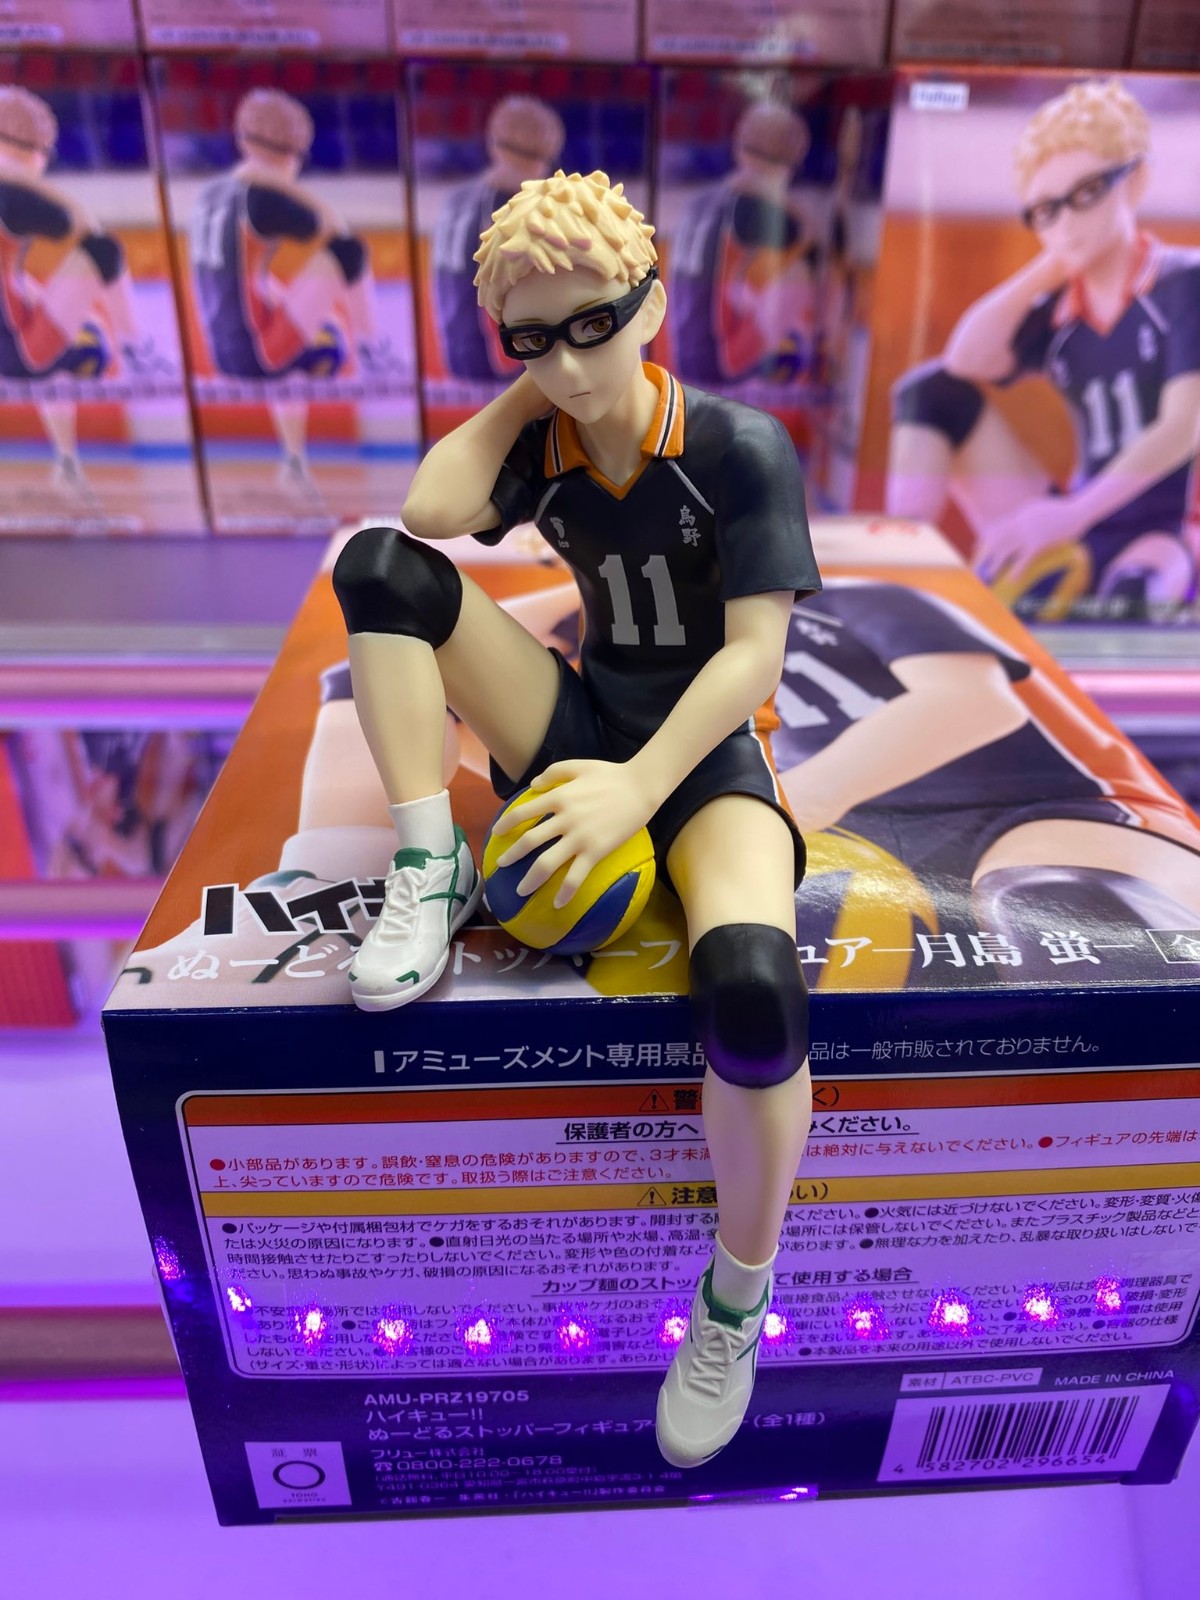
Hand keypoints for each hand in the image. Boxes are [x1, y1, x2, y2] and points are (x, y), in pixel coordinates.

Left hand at [493, 759, 657, 908]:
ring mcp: (579, 837)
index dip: (507, 824)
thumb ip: (553, 773)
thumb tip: (532, 787)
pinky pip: (576, 876)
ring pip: (547, 863)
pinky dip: (565, 891)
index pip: (523, 812)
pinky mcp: (596, 851)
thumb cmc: (611, 775)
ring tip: (521, 891)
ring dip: (531, 879)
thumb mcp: (578, 765)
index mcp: (558, 797)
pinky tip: (558, 904)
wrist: (641, 787)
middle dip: (511, 856)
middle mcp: (563, 819)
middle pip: (529, 842)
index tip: (498, 833)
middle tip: (501, 865)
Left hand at [975, 494, 1085, 585]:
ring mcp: (1029, 532)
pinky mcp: (1040, 542)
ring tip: (989, 575)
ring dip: (996, 564)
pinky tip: (1012, 579)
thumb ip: (1026, 517)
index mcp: (1020, 514)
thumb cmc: (1062, 511)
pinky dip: (1017, 569)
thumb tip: (1017, 525)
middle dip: (986, 553)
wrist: (1079, 510)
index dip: (986, 538)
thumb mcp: (1039, 509)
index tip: (977, 547)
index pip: (997, 526)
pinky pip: (1024, 558)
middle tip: (978, 565)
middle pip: (997, 539)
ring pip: (1006, 550)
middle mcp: (1021, 522)